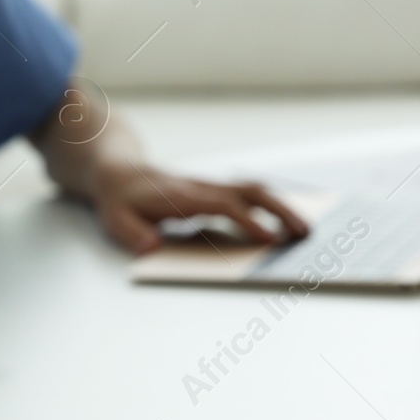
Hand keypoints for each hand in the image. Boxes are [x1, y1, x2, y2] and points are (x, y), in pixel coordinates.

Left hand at [90, 159, 309, 254]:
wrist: (119, 172)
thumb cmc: (119, 200)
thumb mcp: (116, 220)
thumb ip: (133, 234)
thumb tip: (151, 247)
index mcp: (181, 196)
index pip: (222, 206)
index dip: (246, 221)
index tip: (268, 239)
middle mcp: (202, 187)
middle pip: (248, 192)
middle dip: (279, 211)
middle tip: (303, 233)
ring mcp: (210, 186)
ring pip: (253, 190)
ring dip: (281, 207)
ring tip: (304, 230)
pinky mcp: (214, 191)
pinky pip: (248, 194)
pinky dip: (272, 204)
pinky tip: (287, 220)